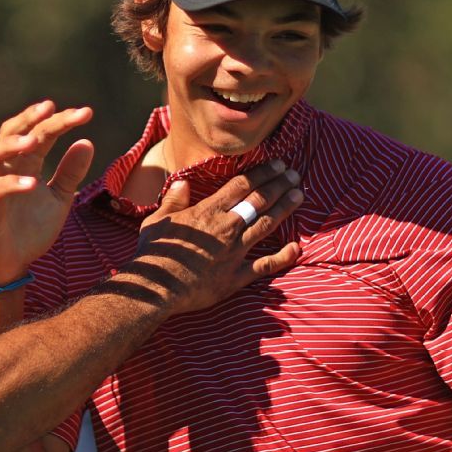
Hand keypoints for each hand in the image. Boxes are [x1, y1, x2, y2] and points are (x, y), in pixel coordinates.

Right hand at [0, 100, 94, 281]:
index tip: (85, 113)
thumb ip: (70, 173)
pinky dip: (10, 184)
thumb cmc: (31, 231)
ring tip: (34, 140)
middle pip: (9, 132)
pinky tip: (32, 183)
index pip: (39, 133)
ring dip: (10, 144)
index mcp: (22, 164)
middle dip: (29, 118)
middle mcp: (3, 169)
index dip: (59, 121)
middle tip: (51, 107)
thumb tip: (87, 142)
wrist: (12, 266)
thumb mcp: (59, 200)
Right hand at [132, 160, 302, 313]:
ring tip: (298, 195)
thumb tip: (182, 183)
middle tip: (293, 175)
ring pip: (266, 225)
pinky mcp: (237, 276)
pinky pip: (265, 265)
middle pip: (259, 201)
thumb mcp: (157, 220)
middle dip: (278, 185)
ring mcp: (234, 252)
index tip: (277, 164)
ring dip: (284, 209)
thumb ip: (173, 200)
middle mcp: (226, 228)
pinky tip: (296, 247)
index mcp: (207, 212)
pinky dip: (283, 257)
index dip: (262, 173)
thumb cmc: (153, 253)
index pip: (241, 185)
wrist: (156, 288)